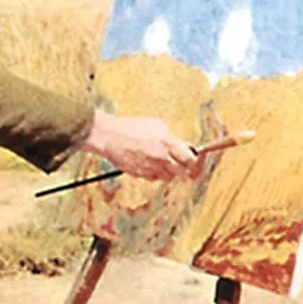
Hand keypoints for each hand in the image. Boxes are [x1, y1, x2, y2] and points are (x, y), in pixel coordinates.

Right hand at [81, 109, 197, 181]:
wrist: (109, 136)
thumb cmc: (131, 127)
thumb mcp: (156, 125)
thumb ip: (171, 138)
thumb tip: (182, 146)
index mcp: (167, 143)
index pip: (190, 159)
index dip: (194, 161)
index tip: (193, 159)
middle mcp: (161, 157)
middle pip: (181, 171)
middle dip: (183, 167)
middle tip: (181, 162)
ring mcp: (150, 167)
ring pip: (168, 177)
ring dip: (169, 171)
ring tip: (163, 161)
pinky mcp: (140, 174)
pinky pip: (154, 178)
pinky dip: (155, 173)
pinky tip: (149, 163)